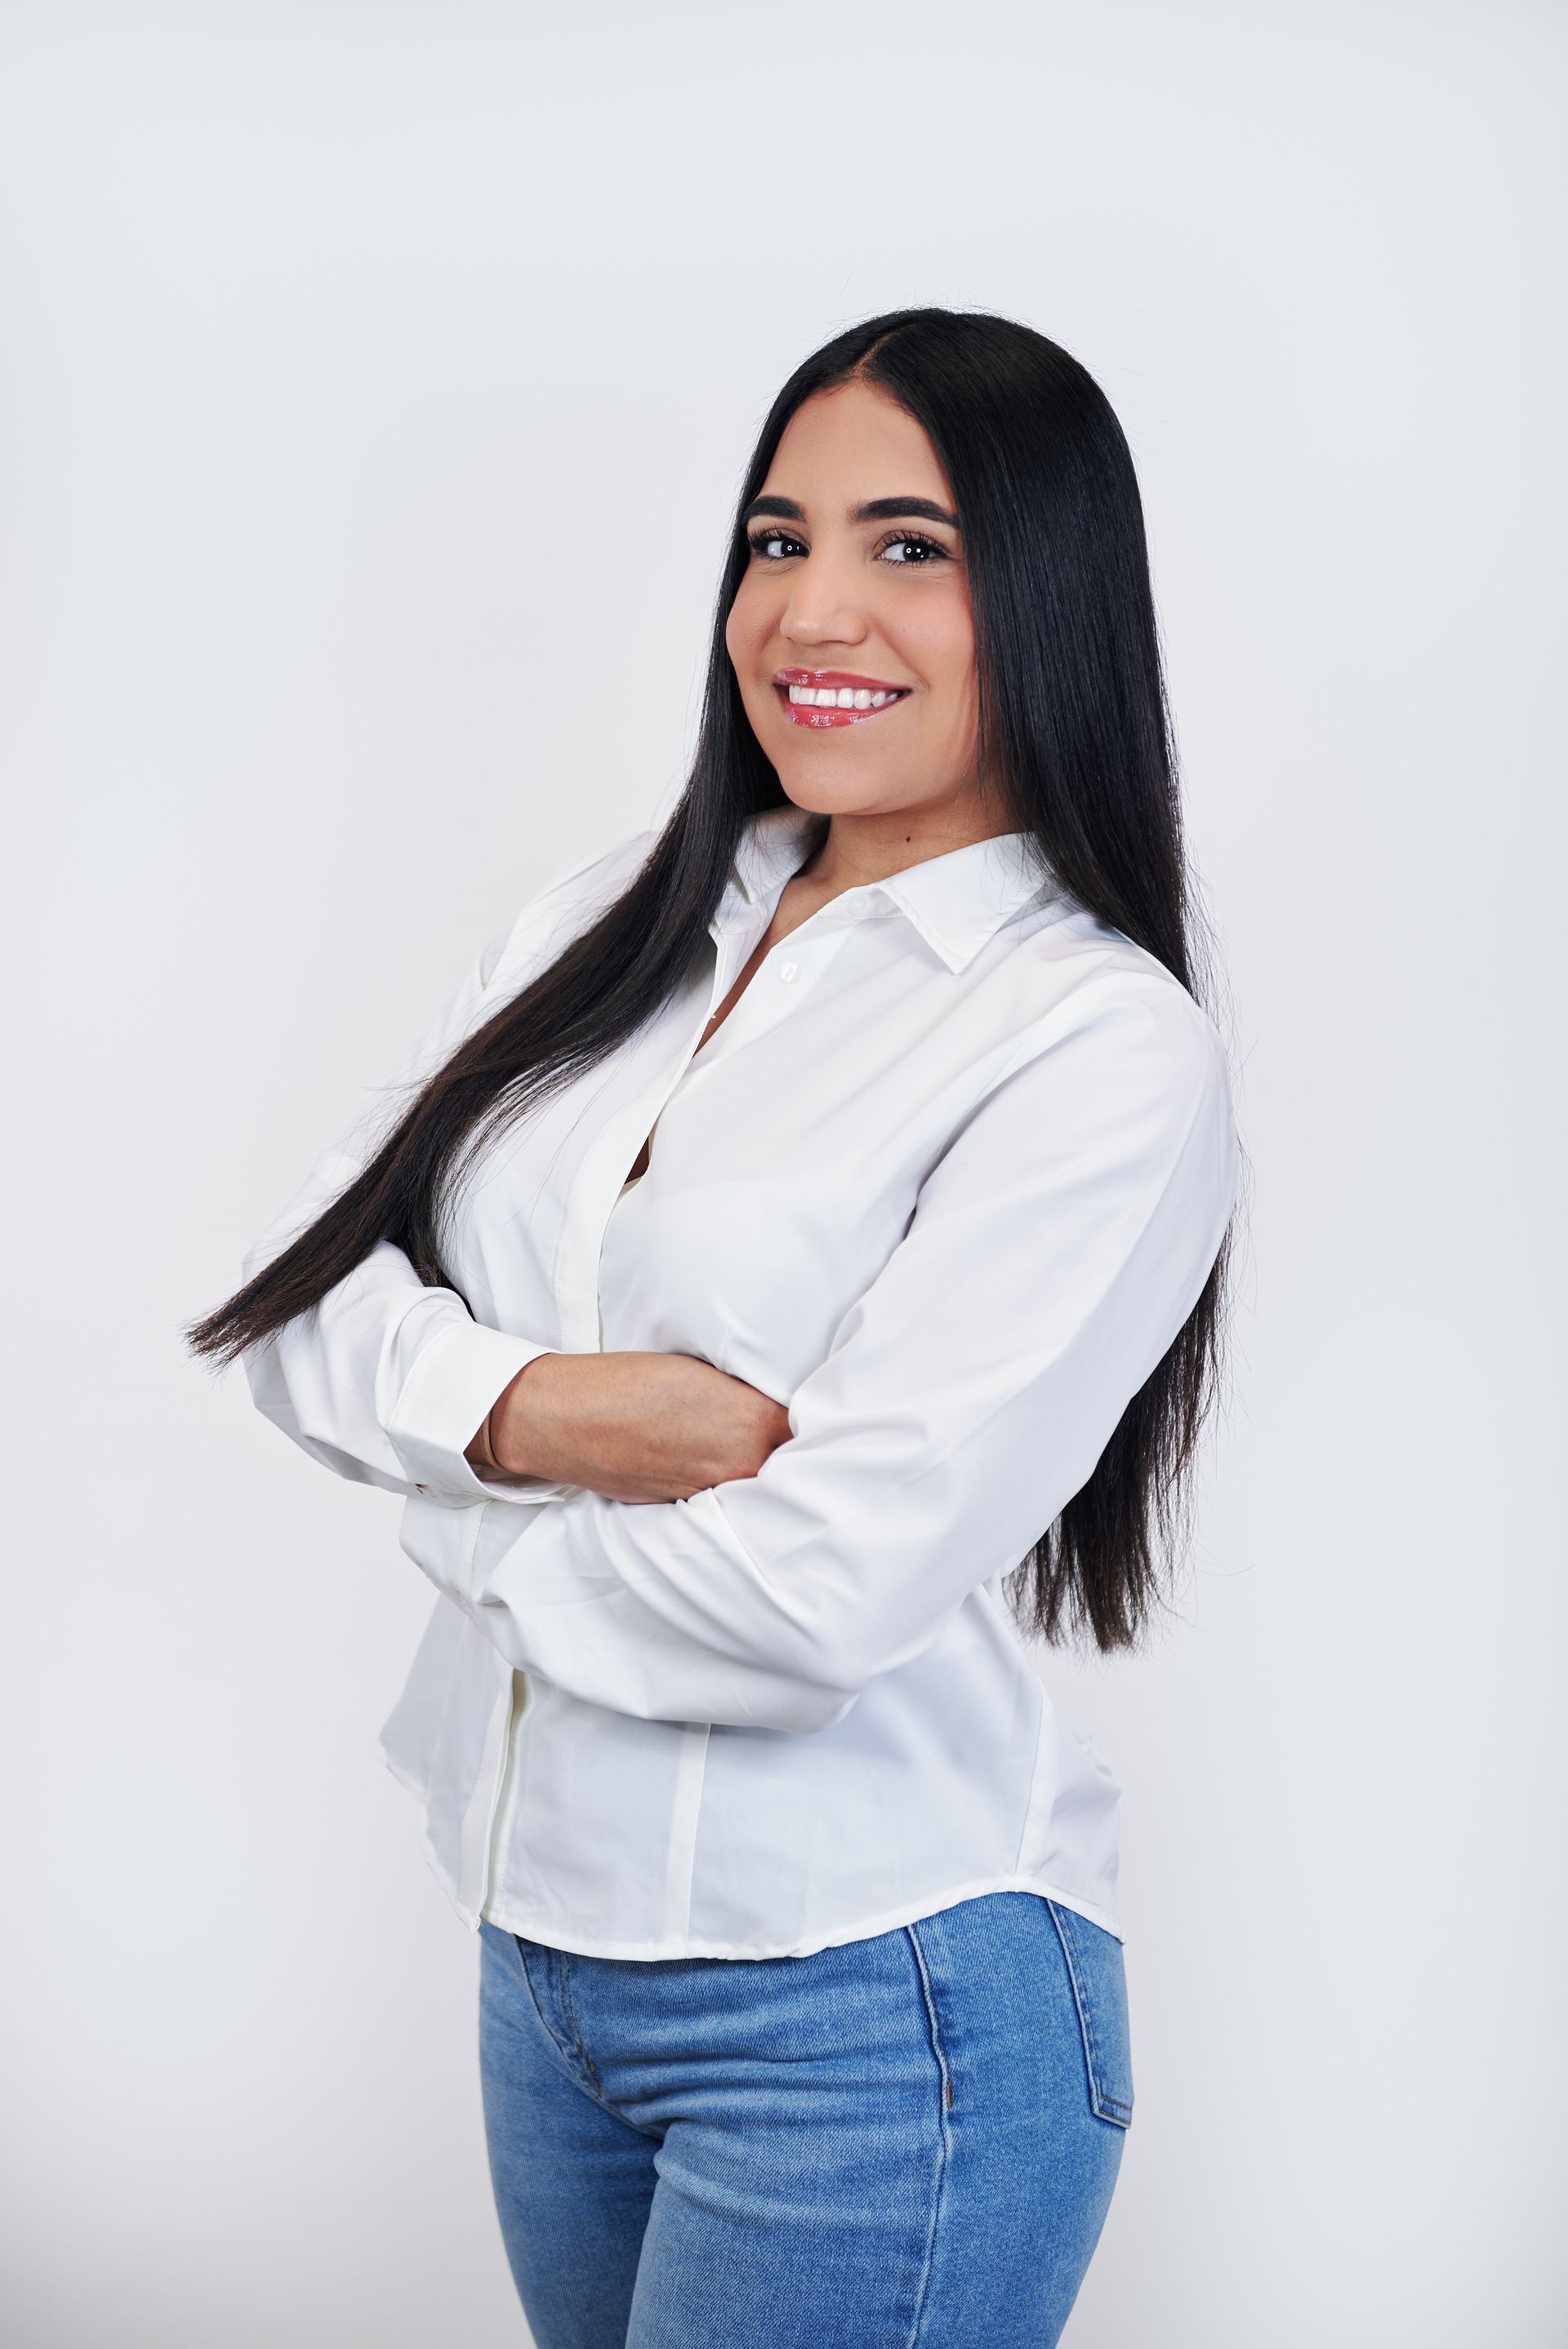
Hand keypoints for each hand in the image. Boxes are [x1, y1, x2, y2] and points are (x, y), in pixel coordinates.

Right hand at [474, 1351, 793, 1503]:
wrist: (562, 1419)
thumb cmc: (627, 1381)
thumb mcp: (702, 1371)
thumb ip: (751, 1395)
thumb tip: (783, 1409)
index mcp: (753, 1425)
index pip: (814, 1429)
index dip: (820, 1419)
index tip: (824, 1412)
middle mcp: (740, 1469)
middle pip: (792, 1464)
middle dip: (795, 1450)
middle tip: (793, 1432)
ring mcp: (713, 1494)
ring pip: (758, 1486)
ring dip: (761, 1472)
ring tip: (750, 1447)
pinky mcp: (685, 1509)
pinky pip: (723, 1499)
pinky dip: (726, 1486)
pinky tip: (714, 1465)